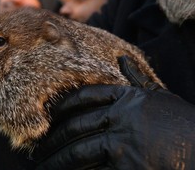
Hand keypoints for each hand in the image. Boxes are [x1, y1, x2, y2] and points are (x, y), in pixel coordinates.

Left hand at [32, 56, 194, 169]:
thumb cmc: (183, 125)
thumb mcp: (161, 97)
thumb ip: (139, 80)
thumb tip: (123, 59)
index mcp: (127, 99)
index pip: (86, 97)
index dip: (64, 106)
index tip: (52, 115)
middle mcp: (120, 119)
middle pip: (75, 128)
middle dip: (54, 141)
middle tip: (39, 150)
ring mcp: (122, 144)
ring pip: (78, 153)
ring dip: (58, 162)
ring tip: (44, 167)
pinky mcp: (126, 168)